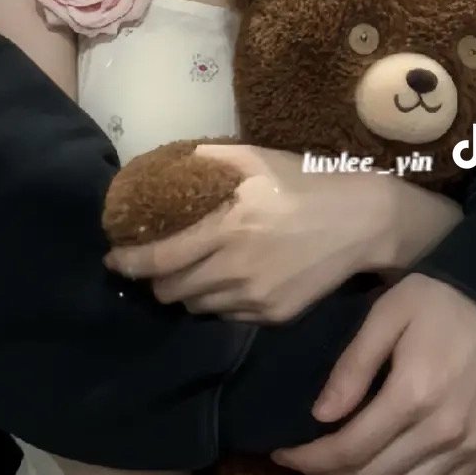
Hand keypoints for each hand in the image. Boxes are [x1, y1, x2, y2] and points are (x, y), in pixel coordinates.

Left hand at [103, 142, 400, 324]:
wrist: (363, 222)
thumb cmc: (306, 182)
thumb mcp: (256, 159)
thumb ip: (210, 159)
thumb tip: (172, 163)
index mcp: (227, 227)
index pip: (159, 258)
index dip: (128, 263)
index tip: (112, 259)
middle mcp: (235, 268)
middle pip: (170, 290)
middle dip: (153, 279)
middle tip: (150, 264)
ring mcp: (254, 298)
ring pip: (195, 307)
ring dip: (182, 292)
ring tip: (184, 273)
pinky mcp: (272, 316)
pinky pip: (225, 316)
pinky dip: (213, 302)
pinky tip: (221, 282)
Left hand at [270, 274, 475, 474]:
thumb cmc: (439, 300)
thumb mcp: (387, 314)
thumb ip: (353, 366)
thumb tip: (321, 416)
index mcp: (413, 394)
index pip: (350, 447)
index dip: (311, 458)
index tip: (282, 454)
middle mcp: (443, 430)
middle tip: (307, 461)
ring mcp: (469, 446)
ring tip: (341, 470)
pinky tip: (385, 474)